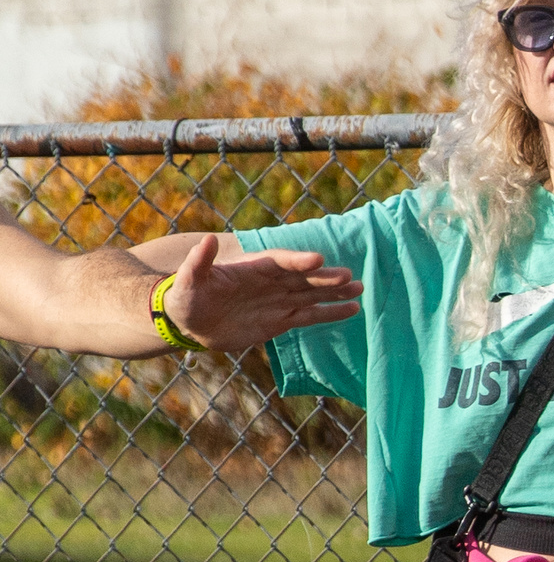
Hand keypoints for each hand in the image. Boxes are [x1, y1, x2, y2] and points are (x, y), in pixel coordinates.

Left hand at [160, 234, 360, 352]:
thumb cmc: (186, 296)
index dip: (298, 260)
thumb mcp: (189, 279)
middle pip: (303, 277)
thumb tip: (206, 240)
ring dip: (335, 292)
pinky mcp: (281, 320)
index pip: (281, 262)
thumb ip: (199, 261)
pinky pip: (310, 315)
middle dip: (325, 277)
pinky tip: (352, 309)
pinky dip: (330, 312)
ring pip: (312, 294)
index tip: (318, 260)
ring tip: (359, 288)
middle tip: (349, 276)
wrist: (189, 321)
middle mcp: (271, 282)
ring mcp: (278, 301)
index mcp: (253, 268)